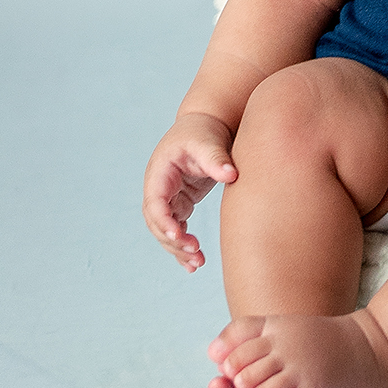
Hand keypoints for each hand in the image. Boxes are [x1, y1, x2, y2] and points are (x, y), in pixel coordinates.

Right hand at [143, 114, 237, 271]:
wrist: (207, 124)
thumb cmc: (204, 131)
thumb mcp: (208, 142)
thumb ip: (217, 158)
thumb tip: (232, 174)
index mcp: (160, 173)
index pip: (155, 203)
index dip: (164, 221)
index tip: (179, 235)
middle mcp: (159, 188)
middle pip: (158, 223)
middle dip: (173, 241)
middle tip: (196, 254)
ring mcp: (169, 197)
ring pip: (166, 231)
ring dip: (178, 249)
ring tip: (198, 263)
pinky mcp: (181, 203)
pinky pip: (177, 229)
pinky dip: (183, 246)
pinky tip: (194, 263)